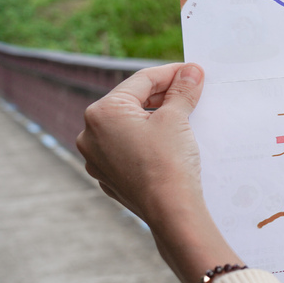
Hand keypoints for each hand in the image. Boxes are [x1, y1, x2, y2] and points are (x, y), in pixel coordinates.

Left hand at [77, 63, 241, 282]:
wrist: (170, 211)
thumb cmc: (169, 162)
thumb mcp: (177, 118)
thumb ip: (182, 90)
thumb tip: (191, 70)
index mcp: (102, 112)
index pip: (141, 81)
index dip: (171, 73)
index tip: (193, 72)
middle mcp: (90, 134)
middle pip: (132, 102)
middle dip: (163, 96)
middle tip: (191, 92)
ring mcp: (97, 159)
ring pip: (129, 126)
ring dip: (155, 118)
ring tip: (184, 116)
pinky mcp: (109, 177)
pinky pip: (128, 149)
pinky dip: (148, 141)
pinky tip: (170, 144)